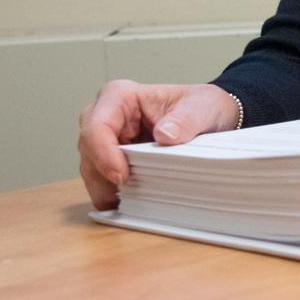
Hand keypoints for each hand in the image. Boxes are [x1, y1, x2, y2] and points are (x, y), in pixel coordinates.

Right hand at [78, 81, 239, 209]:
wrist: (211, 117)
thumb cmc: (202, 105)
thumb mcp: (203, 107)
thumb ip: (186, 119)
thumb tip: (164, 135)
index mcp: (120, 96)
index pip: (97, 125)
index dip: (103, 153)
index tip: (122, 176)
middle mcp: (106, 116)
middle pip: (88, 149)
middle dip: (102, 175)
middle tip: (126, 194)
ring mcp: (106, 139)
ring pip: (90, 167)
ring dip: (105, 188)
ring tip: (129, 203)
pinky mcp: (111, 158)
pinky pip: (101, 179)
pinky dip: (111, 193)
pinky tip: (128, 203)